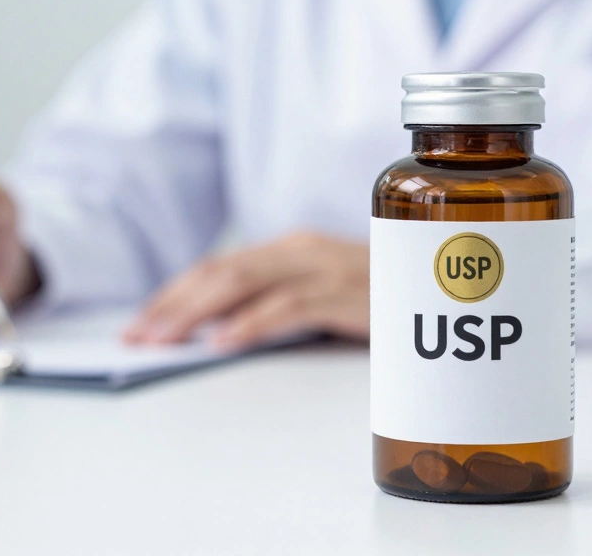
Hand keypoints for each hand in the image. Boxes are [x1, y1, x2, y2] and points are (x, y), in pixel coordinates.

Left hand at [123, 232, 368, 347]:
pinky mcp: (353, 294)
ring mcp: (329, 268)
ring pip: (245, 283)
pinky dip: (252, 323)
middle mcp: (304, 250)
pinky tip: (223, 342)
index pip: (218, 268)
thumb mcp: (325, 301)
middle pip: (222, 272)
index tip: (137, 325)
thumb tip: (214, 338)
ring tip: (162, 341)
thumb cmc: (386, 304)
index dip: (172, 294)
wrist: (456, 293)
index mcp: (292, 250)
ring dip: (196, 312)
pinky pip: (293, 306)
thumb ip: (278, 308)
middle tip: (134, 337)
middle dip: (171, 305)